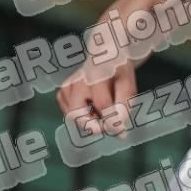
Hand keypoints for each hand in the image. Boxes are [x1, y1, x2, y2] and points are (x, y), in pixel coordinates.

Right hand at [56, 17, 136, 138]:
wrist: (105, 55)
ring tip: (103, 112)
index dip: (113, 122)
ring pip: (73, 116)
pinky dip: (82, 116)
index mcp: (96, 75)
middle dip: (94, 126)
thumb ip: (124, 107)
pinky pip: (69, 113)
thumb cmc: (119, 71)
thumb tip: (120, 134)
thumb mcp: (128, 85)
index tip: (122, 133)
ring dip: (90, 120)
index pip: (103, 104)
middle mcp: (76, 80)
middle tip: (109, 129)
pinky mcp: (61, 92)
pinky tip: (92, 109)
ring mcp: (66, 86)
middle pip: (78, 114)